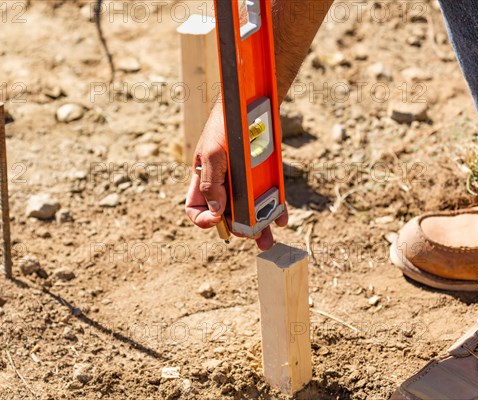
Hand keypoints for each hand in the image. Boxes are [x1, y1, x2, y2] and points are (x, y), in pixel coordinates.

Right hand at [184, 103, 287, 249]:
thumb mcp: (213, 153)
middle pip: (226, 216)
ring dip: (258, 226)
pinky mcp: (261, 176)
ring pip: (249, 211)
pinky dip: (274, 209)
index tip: (217, 220)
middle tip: (252, 234)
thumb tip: (217, 213)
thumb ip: (212, 184)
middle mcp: (222, 184)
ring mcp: (243, 182)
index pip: (196, 209)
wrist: (251, 103)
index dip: (203, 220)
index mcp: (203, 180)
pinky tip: (281, 218)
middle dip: (237, 229)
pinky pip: (267, 197)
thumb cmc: (225, 124)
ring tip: (268, 238)